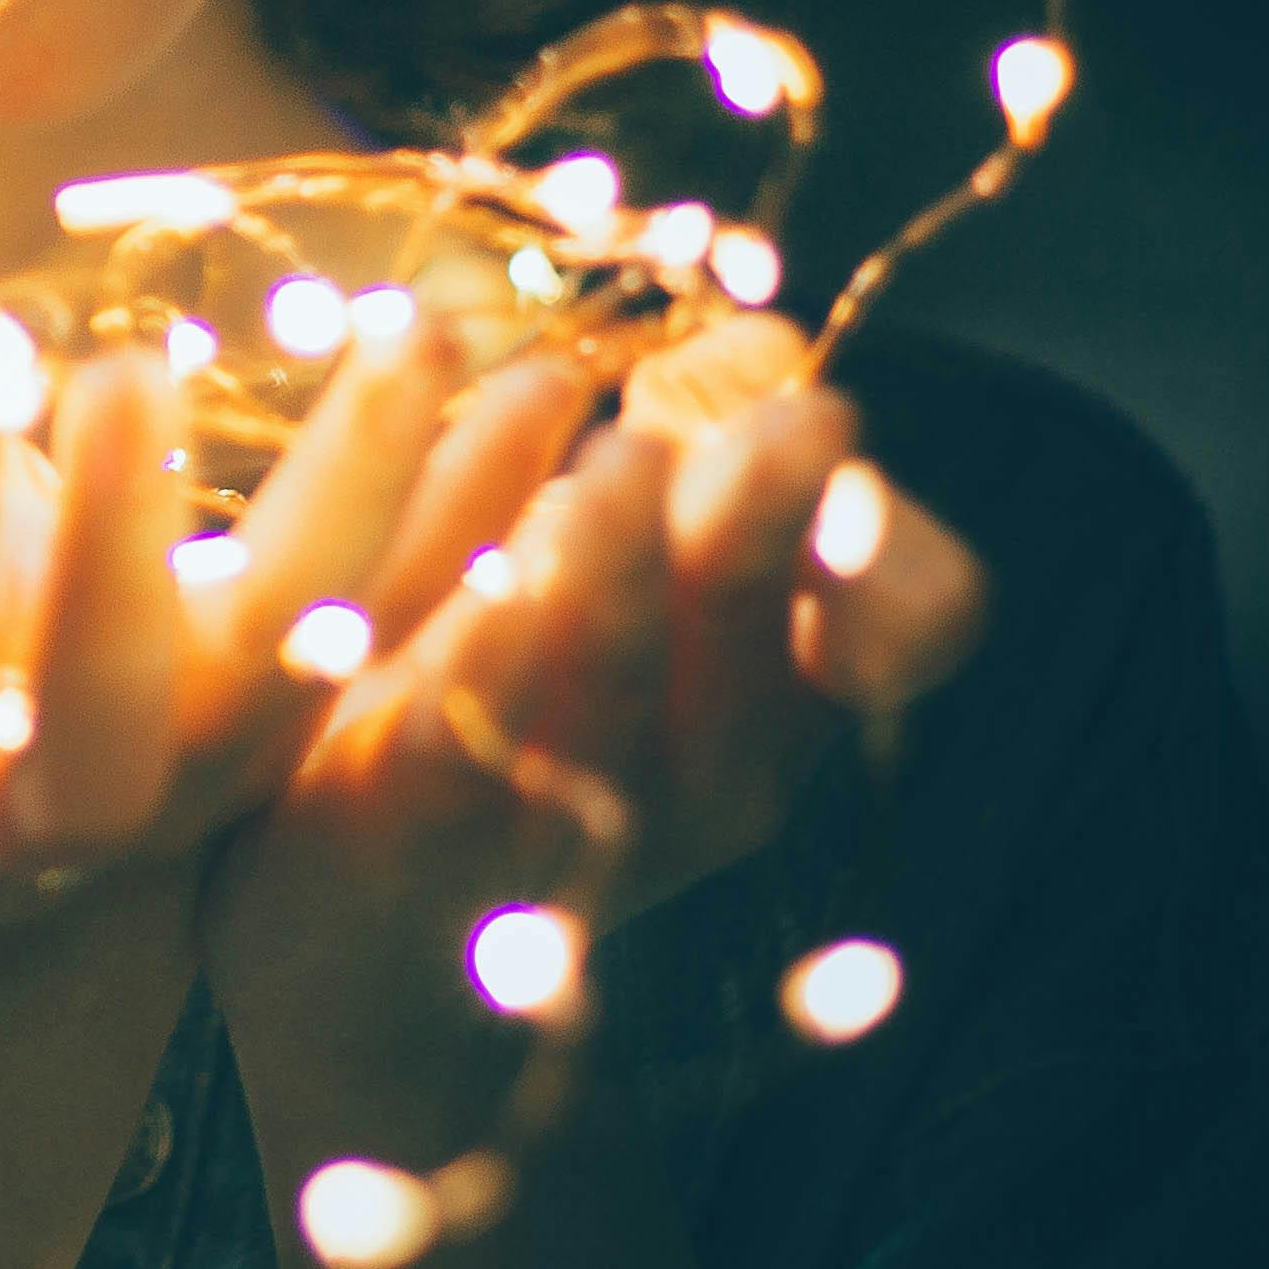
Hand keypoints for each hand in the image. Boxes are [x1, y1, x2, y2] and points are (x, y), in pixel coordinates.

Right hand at [0, 323, 581, 925]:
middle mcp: (29, 830)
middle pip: (95, 737)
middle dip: (112, 551)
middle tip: (121, 373)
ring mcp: (188, 807)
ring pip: (285, 677)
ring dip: (358, 496)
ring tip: (413, 338)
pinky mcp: (308, 747)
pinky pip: (402, 632)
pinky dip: (476, 514)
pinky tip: (539, 390)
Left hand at [197, 311, 991, 1109]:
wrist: (351, 929)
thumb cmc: (516, 704)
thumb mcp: (625, 567)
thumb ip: (687, 459)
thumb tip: (759, 339)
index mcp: (774, 688)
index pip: (916, 617)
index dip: (895, 535)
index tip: (832, 420)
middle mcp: (709, 767)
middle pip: (760, 632)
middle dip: (760, 522)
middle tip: (778, 415)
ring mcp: (574, 814)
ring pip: (615, 684)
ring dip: (620, 569)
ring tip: (617, 466)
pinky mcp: (419, 825)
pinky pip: (465, 739)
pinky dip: (476, 647)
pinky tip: (485, 567)